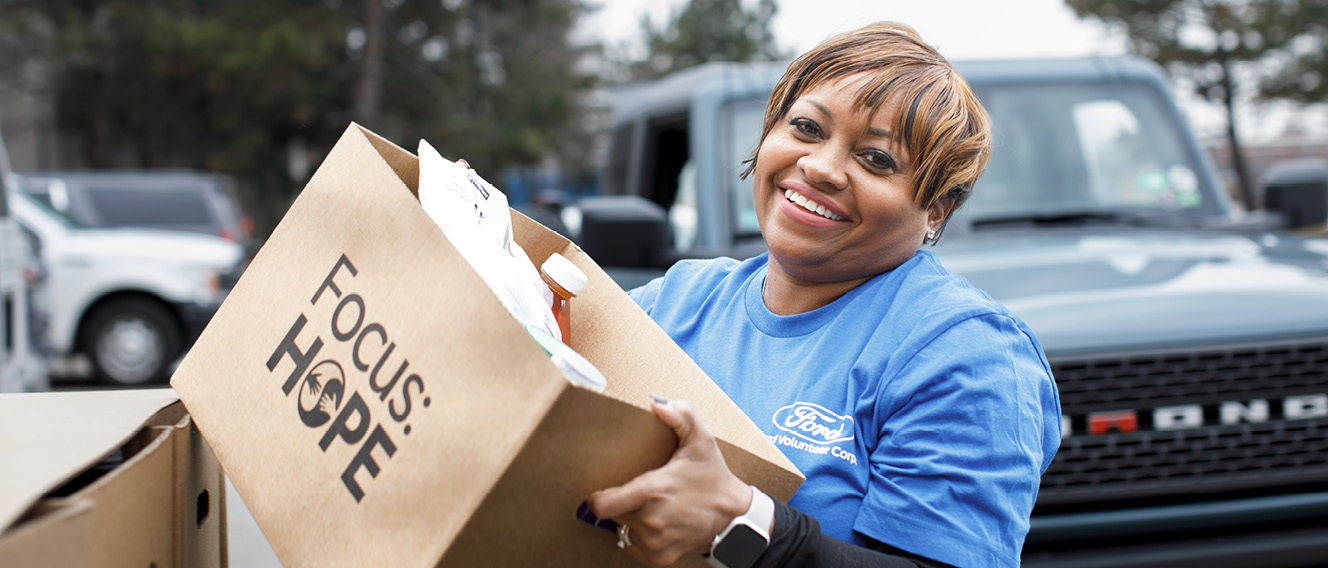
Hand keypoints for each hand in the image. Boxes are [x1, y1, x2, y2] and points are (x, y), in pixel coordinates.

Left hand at [588, 398, 752, 565]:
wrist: (733, 516)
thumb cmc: (712, 475)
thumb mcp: (701, 440)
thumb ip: (681, 416)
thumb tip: (656, 404)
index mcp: (654, 491)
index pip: (602, 505)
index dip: (597, 496)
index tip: (601, 488)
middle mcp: (651, 521)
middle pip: (612, 514)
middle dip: (619, 501)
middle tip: (635, 490)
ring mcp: (655, 542)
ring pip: (623, 529)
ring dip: (630, 518)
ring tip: (650, 505)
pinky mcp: (659, 558)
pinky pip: (634, 545)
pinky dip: (640, 535)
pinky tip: (657, 522)